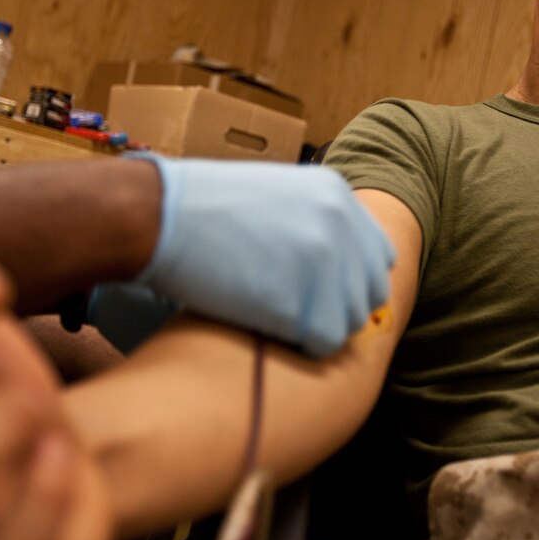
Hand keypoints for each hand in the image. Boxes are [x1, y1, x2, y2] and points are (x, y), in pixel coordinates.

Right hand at [132, 156, 395, 355]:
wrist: (160, 217)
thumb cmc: (202, 210)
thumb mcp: (275, 195)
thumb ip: (314, 222)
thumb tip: (336, 269)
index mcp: (336, 194)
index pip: (378, 255)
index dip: (351, 281)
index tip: (320, 293)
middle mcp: (341, 223)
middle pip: (370, 291)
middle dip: (339, 308)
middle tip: (296, 312)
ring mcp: (327, 261)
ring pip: (353, 320)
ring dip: (320, 327)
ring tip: (277, 316)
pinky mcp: (306, 297)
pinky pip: (328, 341)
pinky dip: (303, 345)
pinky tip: (270, 327)